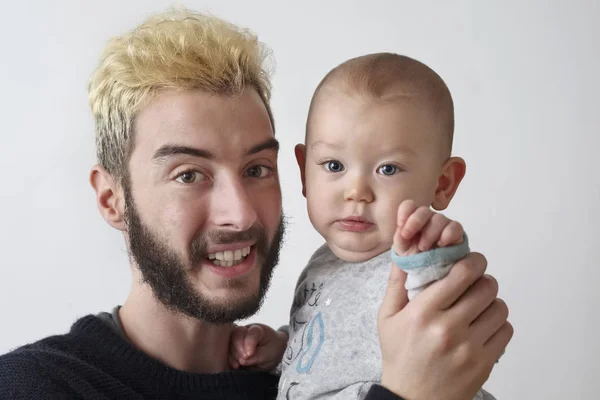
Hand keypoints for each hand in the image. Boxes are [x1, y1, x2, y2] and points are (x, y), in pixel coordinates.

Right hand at [229, 323, 287, 370]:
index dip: (249, 343)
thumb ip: (258, 356)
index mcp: (257, 329)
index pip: (252, 333)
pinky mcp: (231, 347)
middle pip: (236, 335)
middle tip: (243, 360)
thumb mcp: (270, 354)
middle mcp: (244, 331)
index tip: (249, 355)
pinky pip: (226, 351)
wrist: (270, 352)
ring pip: (229, 342)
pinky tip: (233, 366)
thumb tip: (243, 360)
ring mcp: (236, 338)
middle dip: (238, 348)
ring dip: (232, 355)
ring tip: (238, 365)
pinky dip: (228, 359)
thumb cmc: (272, 350)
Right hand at [377, 252, 512, 399]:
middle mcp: (448, 328)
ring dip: (492, 303)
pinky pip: (505, 330)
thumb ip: (396, 284)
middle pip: (486, 287)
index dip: (473, 261)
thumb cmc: (400, 356)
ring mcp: (468, 347)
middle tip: (475, 285)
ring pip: (500, 307)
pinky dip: (498, 325)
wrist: (411, 399)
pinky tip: (482, 327)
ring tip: (478, 307)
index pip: (462, 273)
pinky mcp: (483, 363)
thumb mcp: (387, 318)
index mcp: (423, 312)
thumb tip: (404, 254)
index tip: (472, 262)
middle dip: (483, 280)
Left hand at [393, 199, 463, 256]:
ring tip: (423, 248)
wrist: (428, 269)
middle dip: (415, 222)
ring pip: (439, 218)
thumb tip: (402, 231)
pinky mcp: (456, 232)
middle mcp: (428, 218)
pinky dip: (448, 234)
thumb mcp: (402, 248)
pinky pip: (455, 226)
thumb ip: (400, 238)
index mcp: (413, 219)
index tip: (401, 225)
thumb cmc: (414, 256)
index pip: (409, 206)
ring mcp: (443, 223)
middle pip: (424, 210)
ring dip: (430, 233)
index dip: (404, 212)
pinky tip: (441, 244)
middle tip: (410, 237)